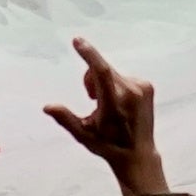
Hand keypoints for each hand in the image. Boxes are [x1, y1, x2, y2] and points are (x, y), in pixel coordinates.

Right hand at [44, 37, 166, 193]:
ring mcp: (142, 88)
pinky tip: (121, 104)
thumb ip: (65, 119)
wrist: (138, 154)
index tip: (78, 41)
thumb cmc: (108, 145)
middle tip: (91, 100)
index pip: (100, 73)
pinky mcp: (148, 86)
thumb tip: (47, 107)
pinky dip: (117, 86)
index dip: (89, 55)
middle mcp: (130, 93)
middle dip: (90, 80)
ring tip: (109, 106)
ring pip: (112, 73)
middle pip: (102, 71)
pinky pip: (124, 77)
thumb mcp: (83, 135)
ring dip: (104, 84)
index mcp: (113, 105)